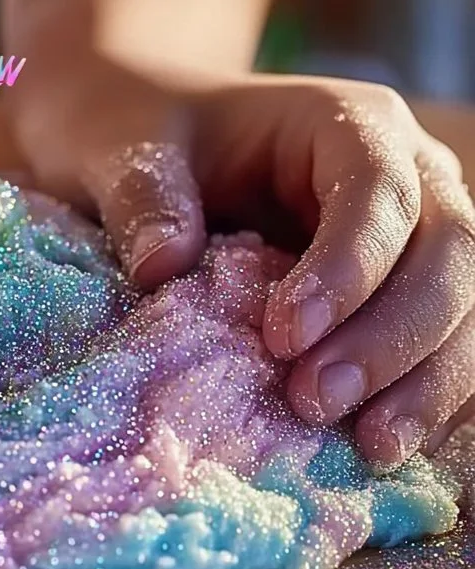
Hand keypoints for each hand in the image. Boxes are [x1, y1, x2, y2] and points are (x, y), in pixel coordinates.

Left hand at [15, 64, 474, 470]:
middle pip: (445, 252)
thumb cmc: (149, 136)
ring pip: (463, 305)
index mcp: (344, 122)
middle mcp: (404, 174)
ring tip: (371, 446)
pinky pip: (441, 342)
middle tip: (316, 402)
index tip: (284, 337)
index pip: (378, 191)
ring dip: (425, 380)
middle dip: (392, 337)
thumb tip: (163, 266)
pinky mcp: (399, 289)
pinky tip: (386, 445)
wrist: (160, 143)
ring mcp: (413, 235)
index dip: (347, 267)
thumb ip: (144, 197)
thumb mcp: (127, 151)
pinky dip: (423, 394)